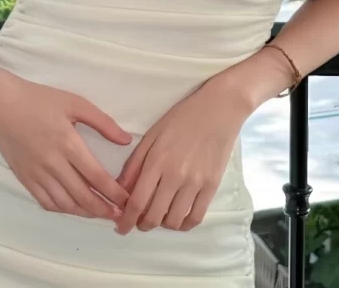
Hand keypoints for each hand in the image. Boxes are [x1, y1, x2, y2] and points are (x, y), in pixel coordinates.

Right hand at [0, 61, 132, 219]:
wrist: (1, 104)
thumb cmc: (40, 100)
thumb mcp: (75, 103)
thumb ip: (103, 122)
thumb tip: (126, 140)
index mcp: (68, 143)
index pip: (96, 177)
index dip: (114, 193)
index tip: (127, 200)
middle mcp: (53, 163)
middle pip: (82, 196)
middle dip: (103, 209)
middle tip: (119, 215)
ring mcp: (37, 174)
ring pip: (65, 204)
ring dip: (85, 212)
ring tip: (100, 213)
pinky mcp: (25, 179)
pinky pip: (46, 202)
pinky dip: (63, 209)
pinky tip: (73, 207)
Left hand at [113, 74, 251, 234]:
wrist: (218, 109)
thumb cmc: (182, 118)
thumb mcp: (152, 134)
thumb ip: (134, 163)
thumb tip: (120, 190)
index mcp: (157, 160)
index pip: (137, 201)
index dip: (126, 220)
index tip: (120, 228)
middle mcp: (175, 175)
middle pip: (154, 216)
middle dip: (142, 225)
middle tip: (139, 223)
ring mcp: (195, 182)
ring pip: (174, 220)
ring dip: (162, 225)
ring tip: (159, 217)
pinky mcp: (212, 185)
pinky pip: (196, 217)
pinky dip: (184, 224)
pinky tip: (178, 219)